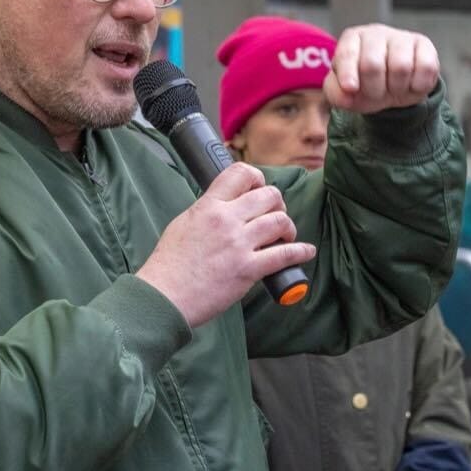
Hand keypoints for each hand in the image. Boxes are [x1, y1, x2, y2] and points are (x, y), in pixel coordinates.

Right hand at [136, 162, 315, 327]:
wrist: (164, 296)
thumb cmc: (169, 264)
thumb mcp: (184, 223)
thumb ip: (207, 211)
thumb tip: (226, 207)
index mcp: (209, 206)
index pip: (241, 173)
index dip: (257, 178)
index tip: (260, 189)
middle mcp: (226, 219)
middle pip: (269, 196)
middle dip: (278, 204)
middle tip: (275, 215)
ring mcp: (239, 244)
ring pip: (280, 221)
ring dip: (288, 228)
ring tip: (285, 236)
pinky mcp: (248, 269)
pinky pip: (284, 255)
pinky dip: (300, 252)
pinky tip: (306, 252)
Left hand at [323, 24, 439, 113]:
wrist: (393, 86)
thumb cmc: (364, 85)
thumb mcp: (345, 93)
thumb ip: (337, 93)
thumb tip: (347, 92)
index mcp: (352, 40)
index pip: (347, 54)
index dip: (348, 73)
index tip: (351, 88)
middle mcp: (375, 33)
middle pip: (373, 65)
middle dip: (374, 89)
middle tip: (376, 93)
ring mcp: (401, 37)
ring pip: (401, 67)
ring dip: (396, 88)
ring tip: (393, 88)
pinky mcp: (424, 45)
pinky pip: (426, 67)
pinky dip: (418, 85)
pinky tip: (411, 84)